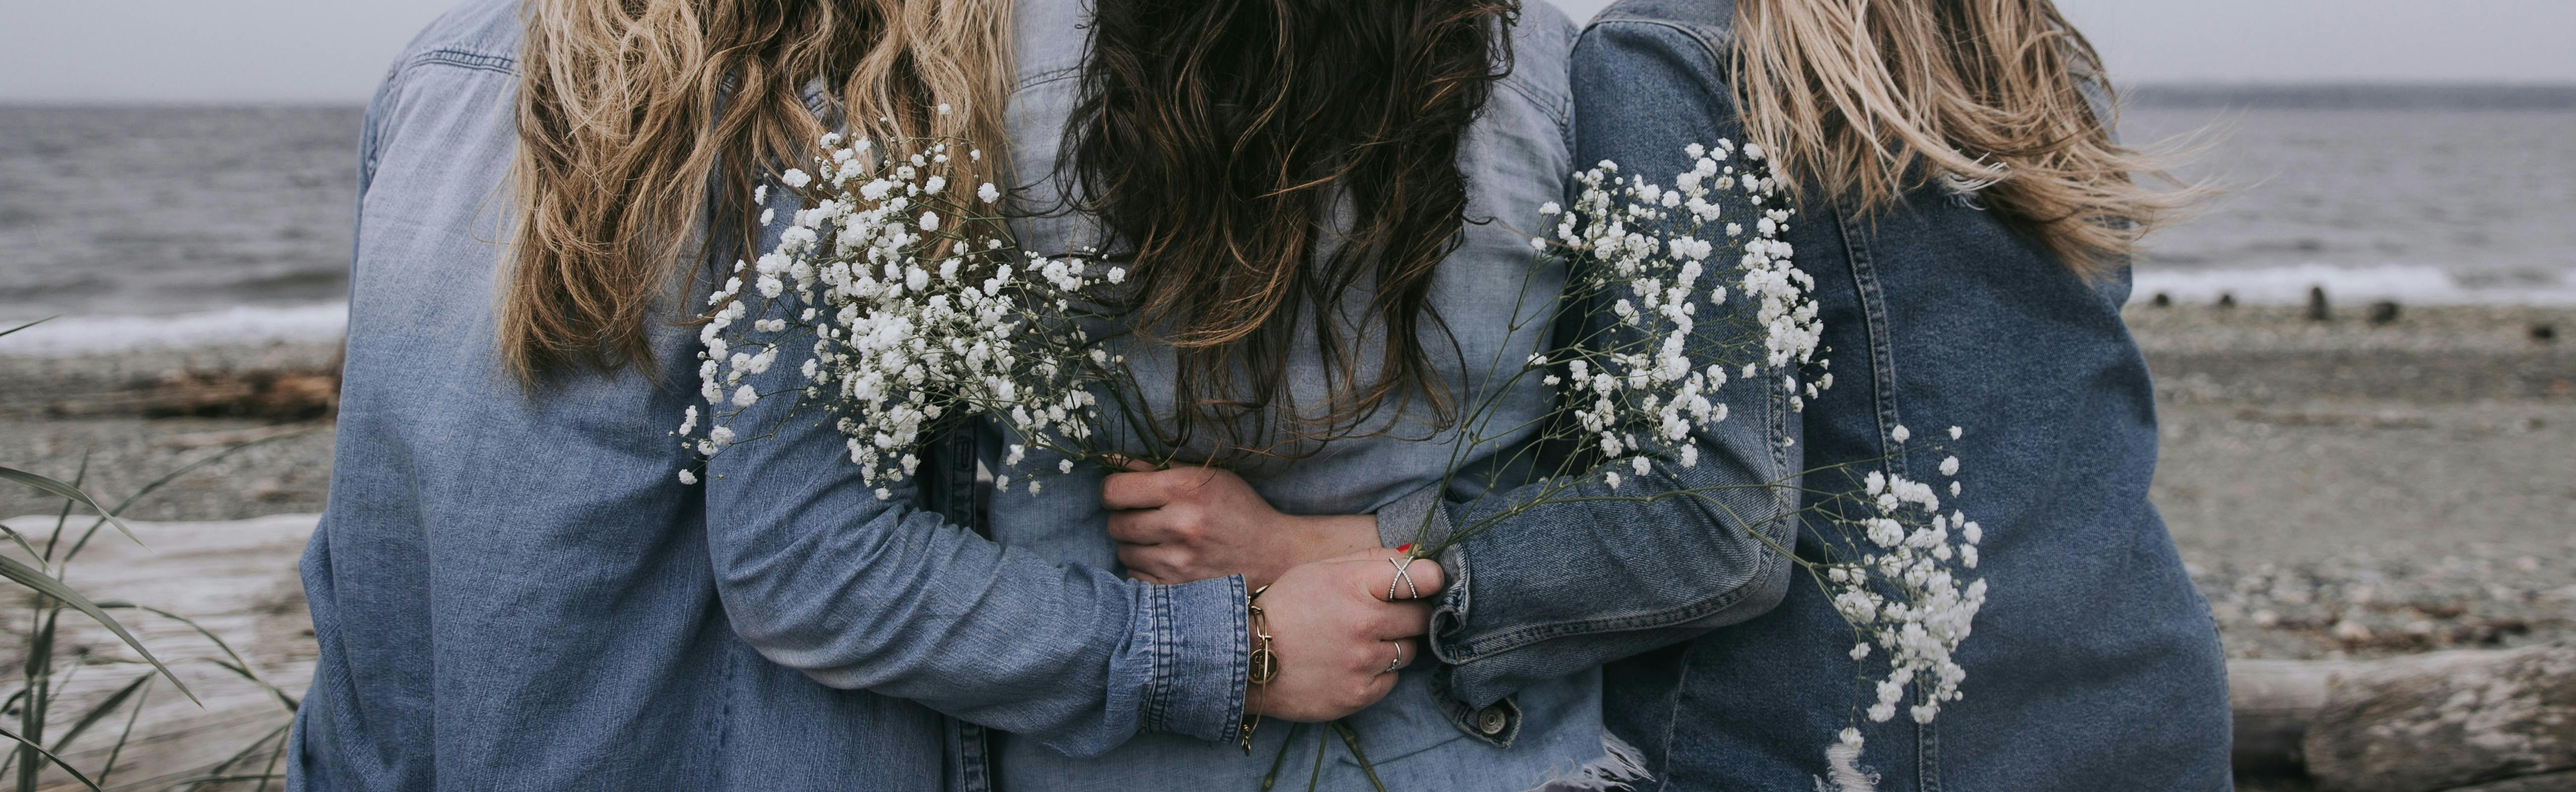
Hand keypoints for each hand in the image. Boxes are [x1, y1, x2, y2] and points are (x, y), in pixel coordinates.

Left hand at [1103, 461, 1380, 589]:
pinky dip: (1143, 566)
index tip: (1124, 492)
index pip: (1114, 491)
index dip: (1113, 490)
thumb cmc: (1237, 507)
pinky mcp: (1178, 587)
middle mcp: (1180, 524)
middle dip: (1123, 517)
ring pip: (1123, 551)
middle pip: (1114, 524)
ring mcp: (1178, 561)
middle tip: (1142, 515)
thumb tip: (1108, 459)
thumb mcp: (1204, 476)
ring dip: (1133, 543)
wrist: (1272, 553)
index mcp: (1184, 489)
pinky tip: (1164, 556)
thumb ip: (1154, 468)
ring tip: (1156, 536)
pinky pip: (1135, 575)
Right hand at [1247, 549, 1446, 721]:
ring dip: (1393, 644)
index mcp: (1354, 584)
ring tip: (1359, 642)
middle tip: (1387, 615)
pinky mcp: (1359, 694)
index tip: (1425, 584)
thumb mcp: (1319, 569)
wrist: (1244, 658)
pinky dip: (1378, 672)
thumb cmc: (1284, 607)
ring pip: (1409, 650)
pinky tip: (1350, 665)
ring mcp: (1363, 661)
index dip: (1430, 580)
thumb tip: (1414, 554)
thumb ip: (1369, 559)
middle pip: (1423, 617)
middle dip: (1411, 614)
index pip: (1423, 578)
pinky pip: (1392, 680)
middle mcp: (1364, 622)